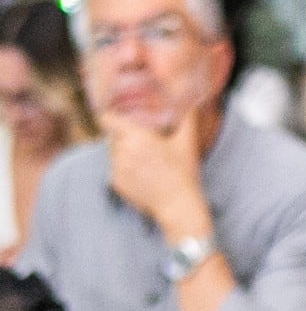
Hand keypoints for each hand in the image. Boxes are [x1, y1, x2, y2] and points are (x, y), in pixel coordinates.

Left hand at [104, 109, 211, 240]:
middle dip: (122, 138)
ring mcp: (116, 168)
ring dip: (123, 154)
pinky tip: (142, 176)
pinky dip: (124, 171)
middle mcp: (122, 151)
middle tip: (140, 144)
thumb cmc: (183, 174)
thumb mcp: (187, 144)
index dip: (110, 118)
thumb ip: (188, 120)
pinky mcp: (115, 183)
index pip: (107, 120)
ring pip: (112, 154)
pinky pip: (114, 170)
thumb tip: (194, 104)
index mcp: (136, 137)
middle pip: (112, 137)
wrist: (177, 206)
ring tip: (144, 162)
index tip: (117, 119)